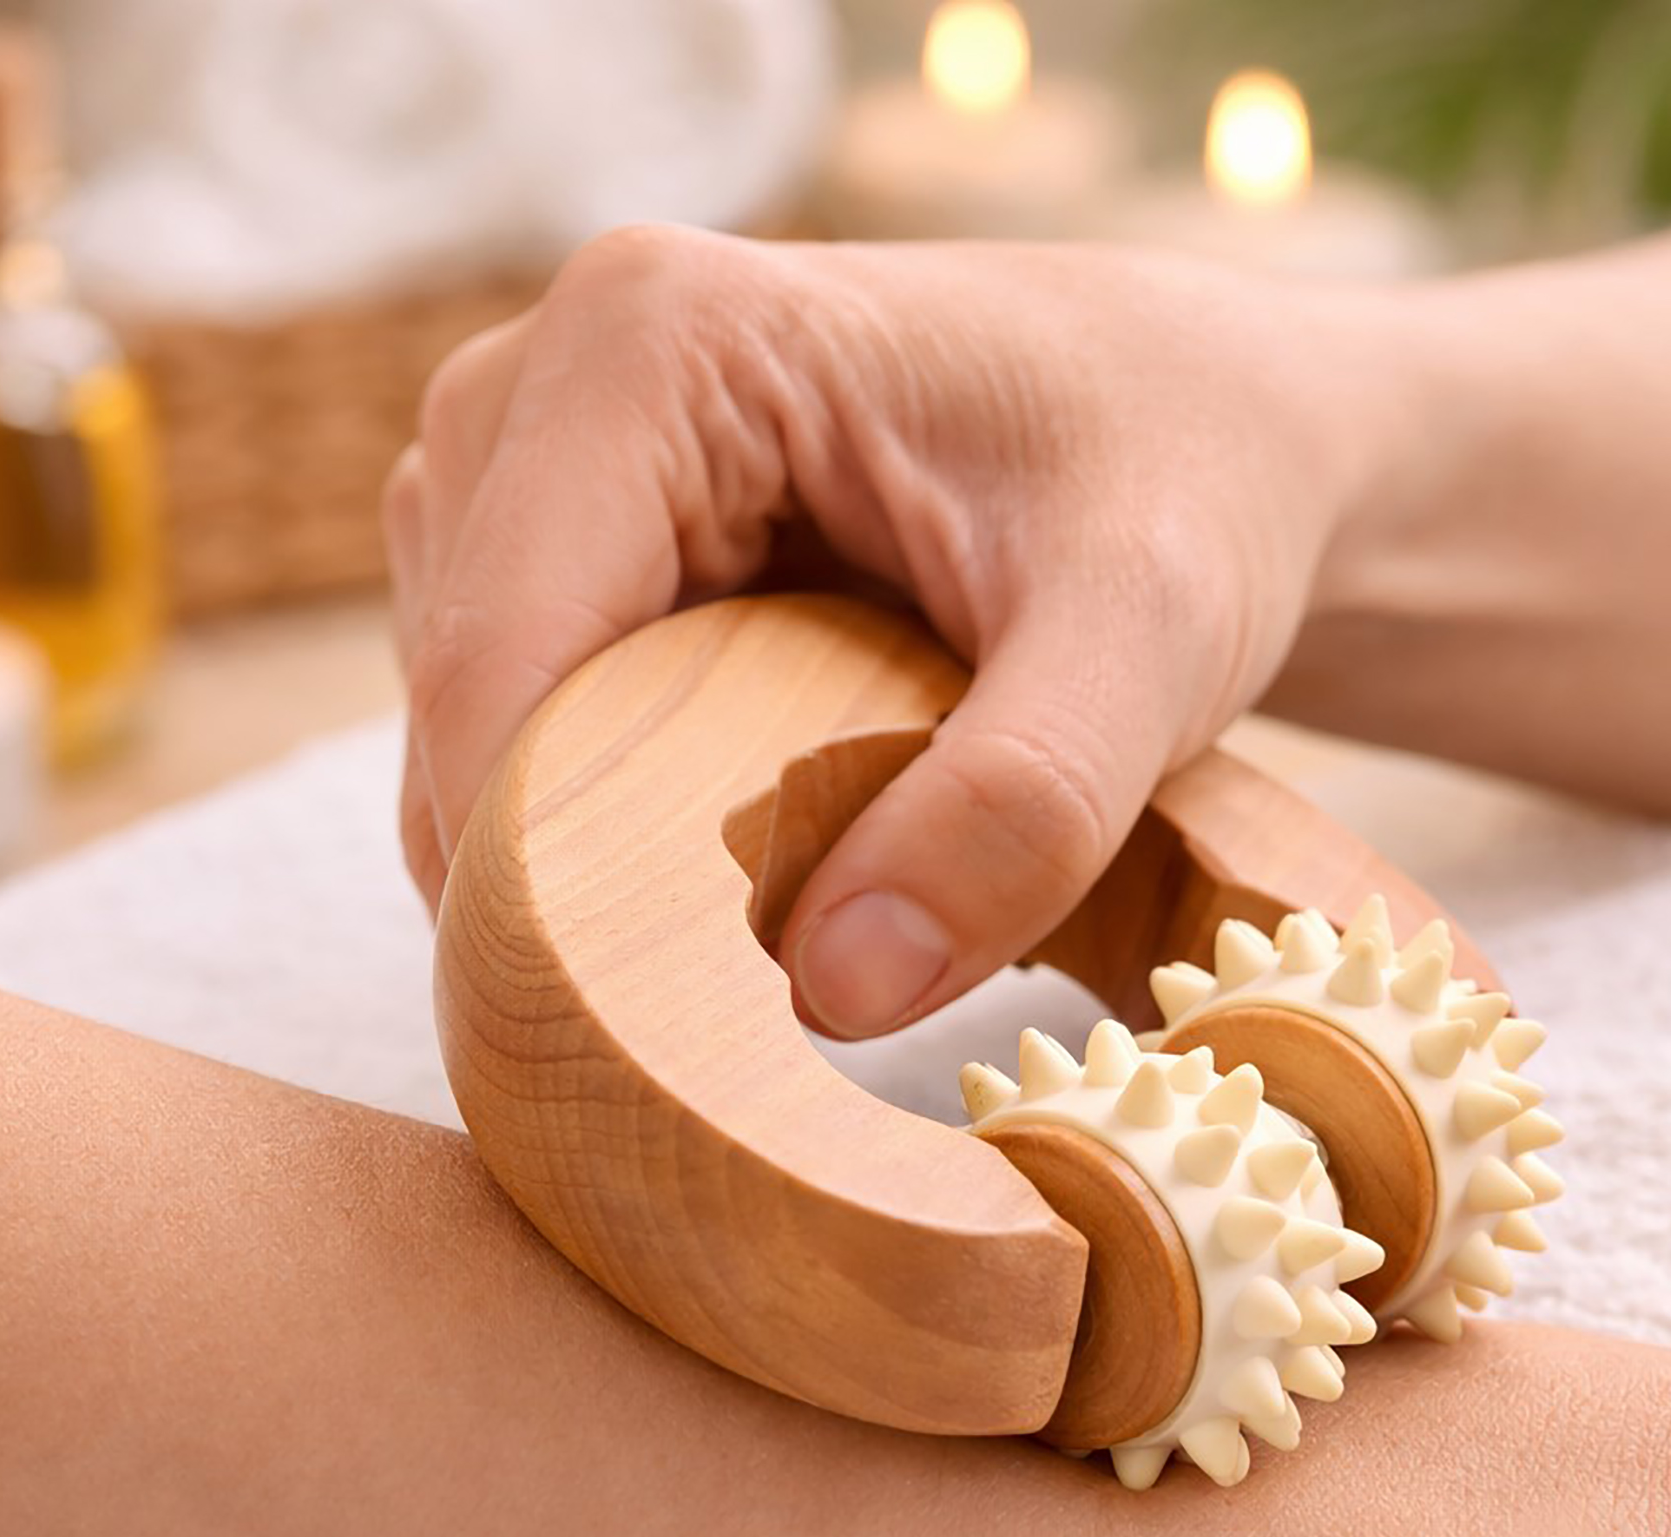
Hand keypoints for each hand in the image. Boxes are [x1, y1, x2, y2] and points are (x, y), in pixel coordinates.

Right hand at [385, 227, 1394, 1036]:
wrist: (1208, 423)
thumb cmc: (1189, 478)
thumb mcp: (1151, 636)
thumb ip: (1017, 809)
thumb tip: (834, 992)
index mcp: (651, 347)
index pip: (494, 661)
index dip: (522, 876)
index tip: (608, 1054)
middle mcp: (548, 385)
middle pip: (461, 705)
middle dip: (548, 883)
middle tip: (683, 1036)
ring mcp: (540, 467)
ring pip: (470, 730)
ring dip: (567, 859)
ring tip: (721, 945)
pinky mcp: (569, 546)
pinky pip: (515, 728)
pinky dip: (588, 827)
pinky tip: (707, 872)